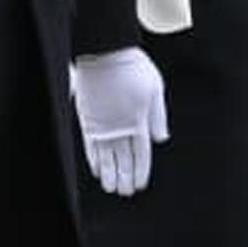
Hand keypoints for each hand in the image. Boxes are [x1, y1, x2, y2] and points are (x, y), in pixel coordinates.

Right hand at [70, 48, 168, 197]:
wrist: (105, 53)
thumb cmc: (134, 69)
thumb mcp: (155, 89)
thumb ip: (158, 116)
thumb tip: (160, 140)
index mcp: (138, 120)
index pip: (141, 153)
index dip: (141, 171)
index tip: (140, 184)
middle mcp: (119, 126)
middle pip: (122, 159)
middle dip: (125, 178)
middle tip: (126, 193)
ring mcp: (101, 124)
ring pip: (106, 157)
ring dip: (109, 174)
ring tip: (112, 188)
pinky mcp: (87, 119)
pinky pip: (90, 146)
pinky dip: (94, 160)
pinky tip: (97, 171)